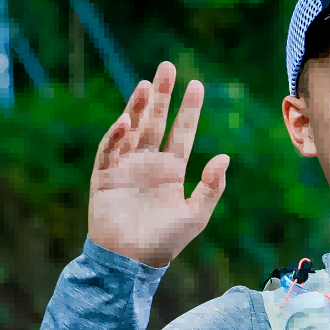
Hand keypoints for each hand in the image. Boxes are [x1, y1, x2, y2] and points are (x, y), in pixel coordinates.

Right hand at [89, 60, 230, 267]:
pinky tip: (125, 120)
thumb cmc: (164, 242)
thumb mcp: (195, 215)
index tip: (197, 85)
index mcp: (171, 170)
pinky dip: (116, 135)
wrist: (129, 262)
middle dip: (161, 95)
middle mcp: (149, 163)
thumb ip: (211, 187)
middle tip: (167, 67)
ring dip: (137, 107)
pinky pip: (109, 150)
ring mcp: (125, 167)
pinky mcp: (104, 177)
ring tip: (146, 85)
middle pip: (156, 121)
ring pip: (132, 129)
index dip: (189, 110)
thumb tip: (225, 157)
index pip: (182, 132)